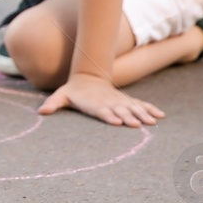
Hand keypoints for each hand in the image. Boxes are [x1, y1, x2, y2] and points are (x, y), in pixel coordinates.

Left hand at [38, 74, 164, 127]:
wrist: (87, 78)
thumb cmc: (73, 92)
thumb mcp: (61, 95)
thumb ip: (53, 103)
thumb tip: (41, 111)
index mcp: (94, 103)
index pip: (101, 111)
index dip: (108, 116)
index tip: (116, 121)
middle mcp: (109, 102)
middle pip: (120, 110)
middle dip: (129, 117)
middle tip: (138, 125)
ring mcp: (119, 101)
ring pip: (132, 108)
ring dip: (142, 114)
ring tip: (153, 122)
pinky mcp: (126, 101)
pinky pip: (140, 104)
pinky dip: (150, 109)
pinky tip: (160, 116)